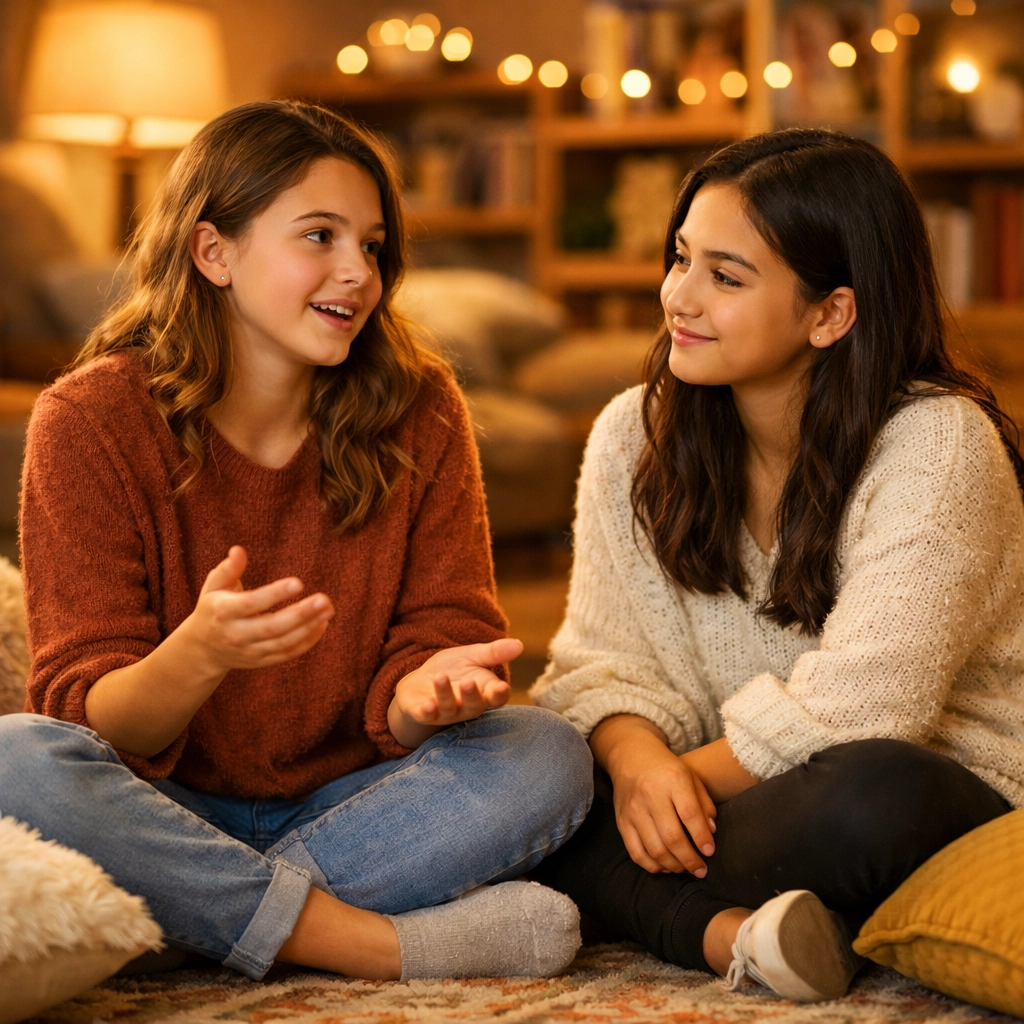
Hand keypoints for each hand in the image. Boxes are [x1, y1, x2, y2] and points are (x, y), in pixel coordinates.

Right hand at [183, 545, 334, 678]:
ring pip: (283, 643)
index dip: (275, 594)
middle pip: (272, 627)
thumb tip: (238, 550)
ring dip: (309, 627)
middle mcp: (236, 634)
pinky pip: (287, 654)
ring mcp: (249, 651)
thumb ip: (228, 569)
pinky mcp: (261, 661)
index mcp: (223, 612)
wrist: (202, 649)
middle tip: (324, 599)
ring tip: (329, 610)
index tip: (298, 582)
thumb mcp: (214, 586)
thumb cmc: (213, 608)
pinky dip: (307, 642)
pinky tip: (322, 624)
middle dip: (300, 614)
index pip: (251, 603)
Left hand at [388, 637, 522, 747]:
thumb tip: (520, 644)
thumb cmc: (453, 669)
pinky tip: (427, 705)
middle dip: (471, 695)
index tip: (501, 688)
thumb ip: (494, 652)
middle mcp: (467, 707)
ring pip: (449, 709)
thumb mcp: (473, 656)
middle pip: (473, 706)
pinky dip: (427, 712)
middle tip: (468, 682)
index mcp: (483, 692)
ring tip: (440, 678)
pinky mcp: (424, 714)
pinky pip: (427, 717)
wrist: (421, 680)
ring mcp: (446, 713)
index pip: (496, 697)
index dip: (499, 694)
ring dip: (445, 695)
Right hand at [593, 716, 716, 875]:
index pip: (690, 814)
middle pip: (672, 837)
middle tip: (701, 870)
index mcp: (673, 780)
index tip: (710, 852)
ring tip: (686, 869)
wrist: (631, 756)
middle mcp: (651, 795)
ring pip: (655, 849)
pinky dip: (653, 866)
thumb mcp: (691, 776)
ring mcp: (634, 810)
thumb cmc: (667, 769)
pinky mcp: (622, 822)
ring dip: (674, 866)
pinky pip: (636, 853)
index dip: (702, 837)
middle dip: (690, 860)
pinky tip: (666, 866)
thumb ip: (704, 804)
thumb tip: (710, 833)